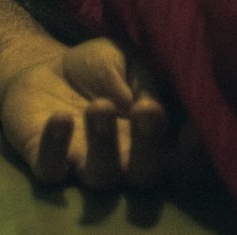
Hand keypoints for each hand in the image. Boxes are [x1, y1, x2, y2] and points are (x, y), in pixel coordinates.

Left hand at [0, 37, 174, 189]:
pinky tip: (61, 117)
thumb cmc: (95, 68)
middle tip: (146, 110)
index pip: (180, 162)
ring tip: (99, 105)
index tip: (190, 127)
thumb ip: (142, 79)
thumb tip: (149, 103)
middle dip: (148, 148)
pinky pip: (51, 169)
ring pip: (101, 177)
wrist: (44, 67)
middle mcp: (121, 160)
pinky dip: (55, 147)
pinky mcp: (44, 160)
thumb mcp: (125, 59)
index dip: (192, 156)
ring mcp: (82, 163)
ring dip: (104, 144)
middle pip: (145, 175)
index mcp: (149, 138)